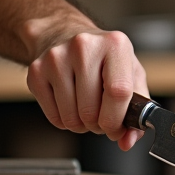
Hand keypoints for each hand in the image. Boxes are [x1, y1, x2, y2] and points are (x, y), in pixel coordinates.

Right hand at [25, 28, 148, 150]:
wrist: (65, 34)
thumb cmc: (103, 58)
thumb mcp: (130, 74)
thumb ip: (138, 109)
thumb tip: (128, 140)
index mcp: (115, 44)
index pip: (118, 92)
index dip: (117, 119)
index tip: (116, 128)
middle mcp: (84, 46)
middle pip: (91, 110)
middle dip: (98, 125)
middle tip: (100, 117)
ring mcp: (56, 57)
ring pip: (71, 118)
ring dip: (81, 125)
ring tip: (86, 109)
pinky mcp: (36, 71)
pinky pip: (53, 117)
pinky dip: (64, 121)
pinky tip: (70, 105)